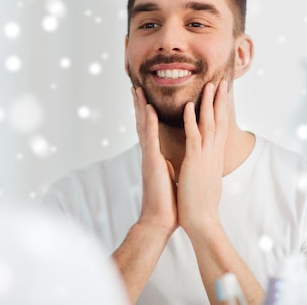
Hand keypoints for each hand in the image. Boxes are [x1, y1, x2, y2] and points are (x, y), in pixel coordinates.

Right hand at [133, 87, 177, 235]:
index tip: (145, 98)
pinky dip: (149, 123)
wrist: (160, 220)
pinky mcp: (152, 163)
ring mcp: (149, 157)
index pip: (150, 130)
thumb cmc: (167, 202)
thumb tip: (171, 160)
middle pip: (142, 124)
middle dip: (139, 105)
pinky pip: (151, 139)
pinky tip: (148, 109)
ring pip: (143, 126)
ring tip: (138, 90)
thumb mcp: (170, 176)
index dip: (146, 113)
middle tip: (136, 86)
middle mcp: (149, 154)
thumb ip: (168, 164)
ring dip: (141, 107)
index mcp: (155, 157)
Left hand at [177, 80, 229, 236]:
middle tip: (222, 82)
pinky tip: (188, 106)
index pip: (221, 128)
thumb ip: (209, 168)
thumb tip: (211, 163)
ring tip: (209, 85)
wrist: (201, 221)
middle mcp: (213, 153)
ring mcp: (205, 156)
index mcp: (215, 157)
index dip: (222, 110)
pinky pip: (193, 136)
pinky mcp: (194, 161)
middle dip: (220, 100)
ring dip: (208, 103)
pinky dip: (191, 120)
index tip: (224, 95)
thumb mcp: (209, 180)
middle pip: (220, 121)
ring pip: (208, 123)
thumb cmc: (202, 204)